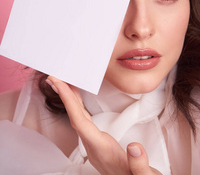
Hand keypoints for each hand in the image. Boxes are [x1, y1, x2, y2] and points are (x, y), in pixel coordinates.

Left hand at [46, 77, 161, 174]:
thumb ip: (139, 164)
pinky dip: (79, 108)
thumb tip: (134, 146)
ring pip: (78, 119)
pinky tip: (79, 101)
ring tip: (65, 84)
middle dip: (63, 96)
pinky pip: (84, 121)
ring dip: (70, 101)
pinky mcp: (98, 143)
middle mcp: (93, 146)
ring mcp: (94, 145)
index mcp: (101, 149)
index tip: (59, 84)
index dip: (68, 101)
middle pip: (74, 117)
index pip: (79, 121)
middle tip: (55, 78)